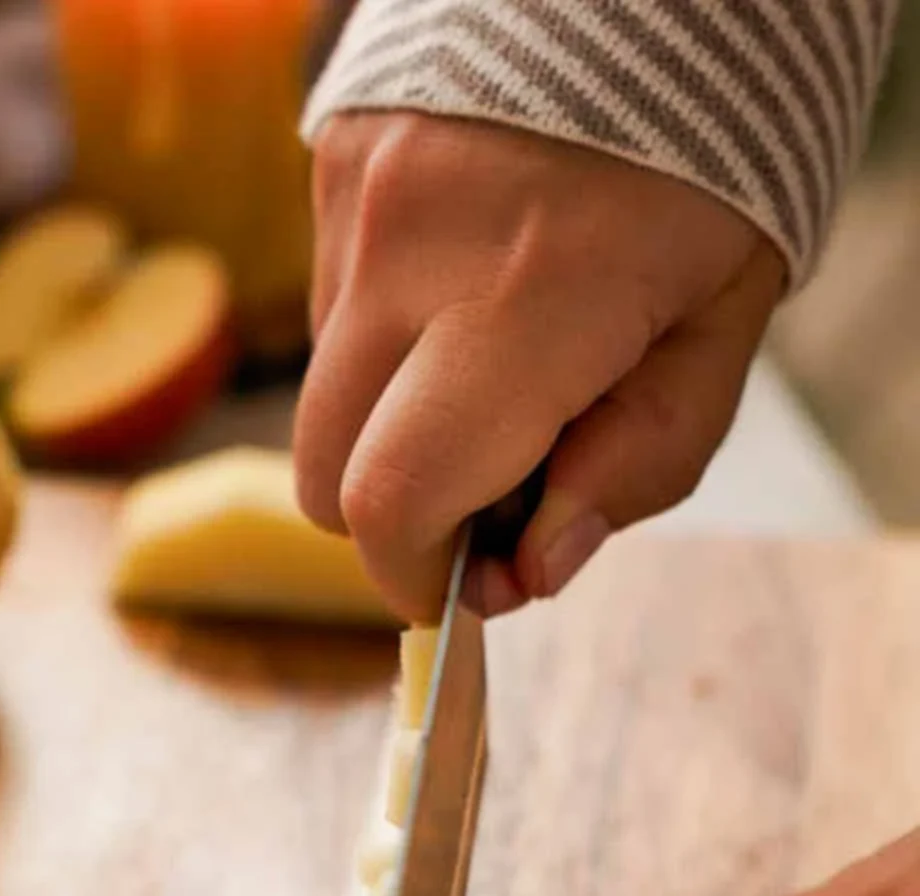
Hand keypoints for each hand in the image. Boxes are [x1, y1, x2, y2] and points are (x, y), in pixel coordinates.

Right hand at [295, 112, 785, 619]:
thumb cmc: (704, 164)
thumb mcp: (721, 329)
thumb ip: (641, 463)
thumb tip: (533, 569)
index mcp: (530, 303)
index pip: (393, 502)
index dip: (417, 579)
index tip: (466, 586)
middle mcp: (413, 252)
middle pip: (324, 478)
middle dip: (394, 522)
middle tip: (484, 494)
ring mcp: (358, 203)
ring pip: (320, 402)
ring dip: (388, 428)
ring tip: (487, 369)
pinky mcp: (332, 165)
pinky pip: (329, 314)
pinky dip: (384, 345)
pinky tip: (461, 292)